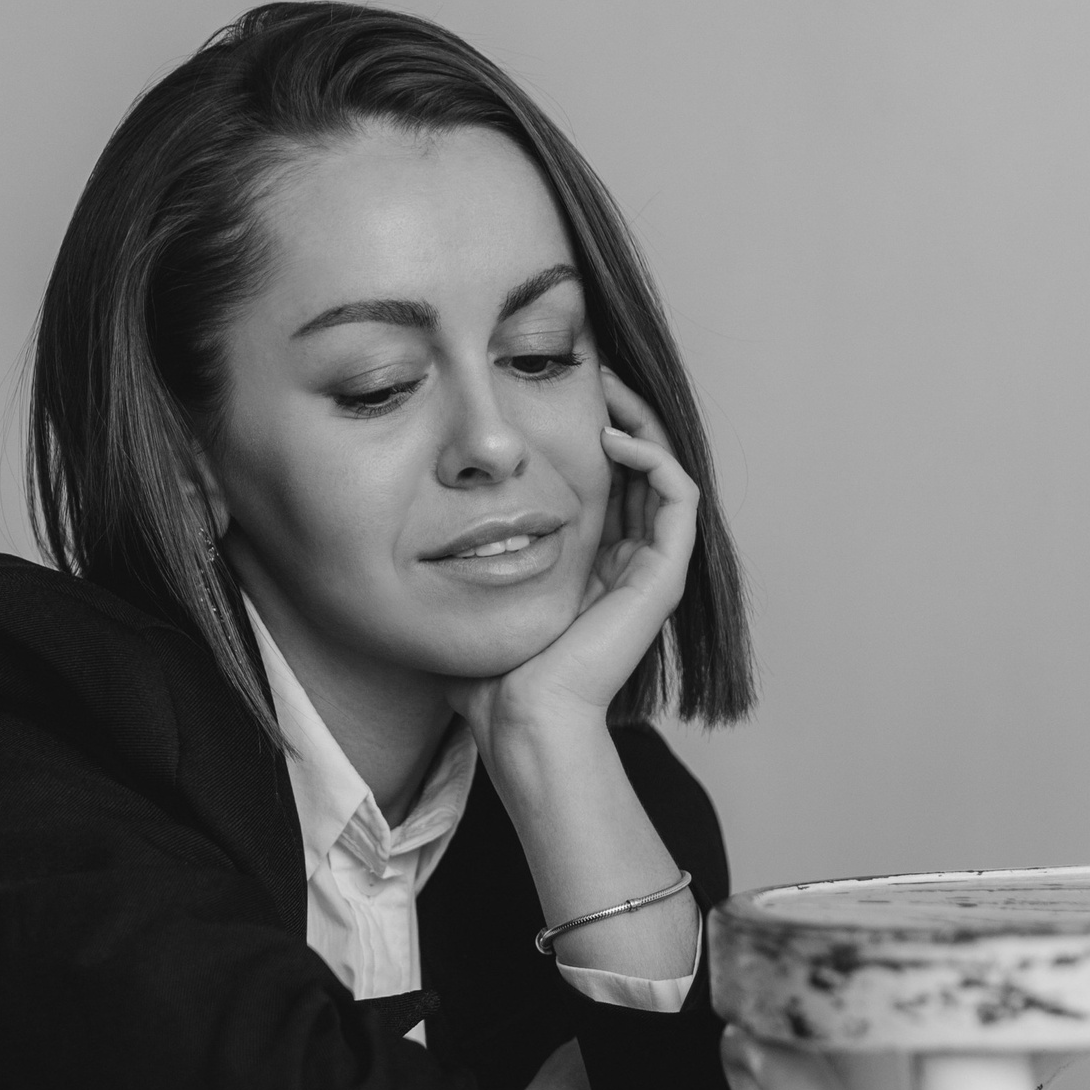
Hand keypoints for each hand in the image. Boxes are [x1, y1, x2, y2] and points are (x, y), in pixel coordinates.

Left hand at [446, 371, 697, 758]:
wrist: (521, 717)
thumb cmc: (493, 678)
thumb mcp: (470, 599)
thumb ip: (458, 568)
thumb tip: (410, 535)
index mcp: (592, 569)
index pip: (607, 485)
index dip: (593, 435)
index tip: (559, 393)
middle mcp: (626, 565)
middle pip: (641, 469)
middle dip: (622, 414)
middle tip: (594, 372)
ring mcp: (648, 572)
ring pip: (666, 472)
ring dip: (642, 424)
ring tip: (607, 390)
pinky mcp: (661, 579)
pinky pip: (679, 498)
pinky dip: (654, 459)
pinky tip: (613, 439)